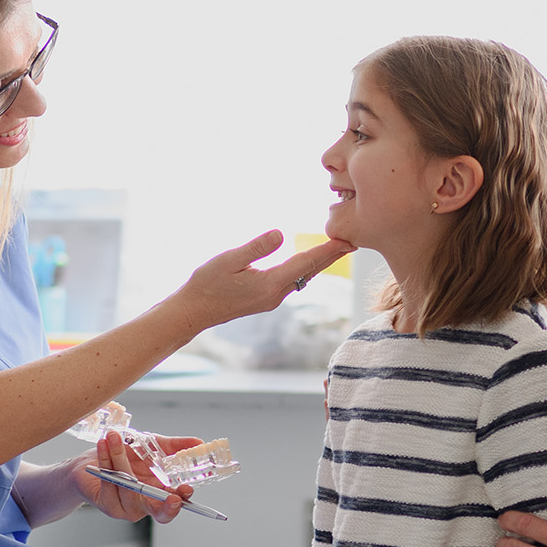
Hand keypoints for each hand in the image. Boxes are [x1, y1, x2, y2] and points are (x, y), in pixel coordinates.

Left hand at [75, 430, 198, 523]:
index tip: (186, 490)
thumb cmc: (126, 457)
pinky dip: (106, 459)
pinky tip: (103, 445)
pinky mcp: (106, 504)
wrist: (90, 464)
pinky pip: (110, 482)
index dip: (181, 500)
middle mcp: (144, 505)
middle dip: (167, 506)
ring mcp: (125, 508)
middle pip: (158, 512)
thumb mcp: (154, 447)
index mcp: (158, 494)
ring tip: (114, 436)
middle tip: (173, 497)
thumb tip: (199, 443)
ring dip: (120, 458)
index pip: (173, 504)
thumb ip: (176, 447)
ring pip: (129, 487)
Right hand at [173, 231, 353, 329]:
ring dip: (319, 262)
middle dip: (331, 256)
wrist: (193, 312)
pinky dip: (304, 268)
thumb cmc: (206, 284)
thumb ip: (256, 247)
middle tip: (353, 241)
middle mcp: (276, 294)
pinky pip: (292, 281)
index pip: (305, 263)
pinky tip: (308, 261)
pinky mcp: (265, 299)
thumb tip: (282, 234)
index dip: (327, 250)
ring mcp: (271, 299)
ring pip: (303, 277)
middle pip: (310, 271)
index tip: (346, 240)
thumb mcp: (229, 260)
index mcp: (269, 284)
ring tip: (336, 248)